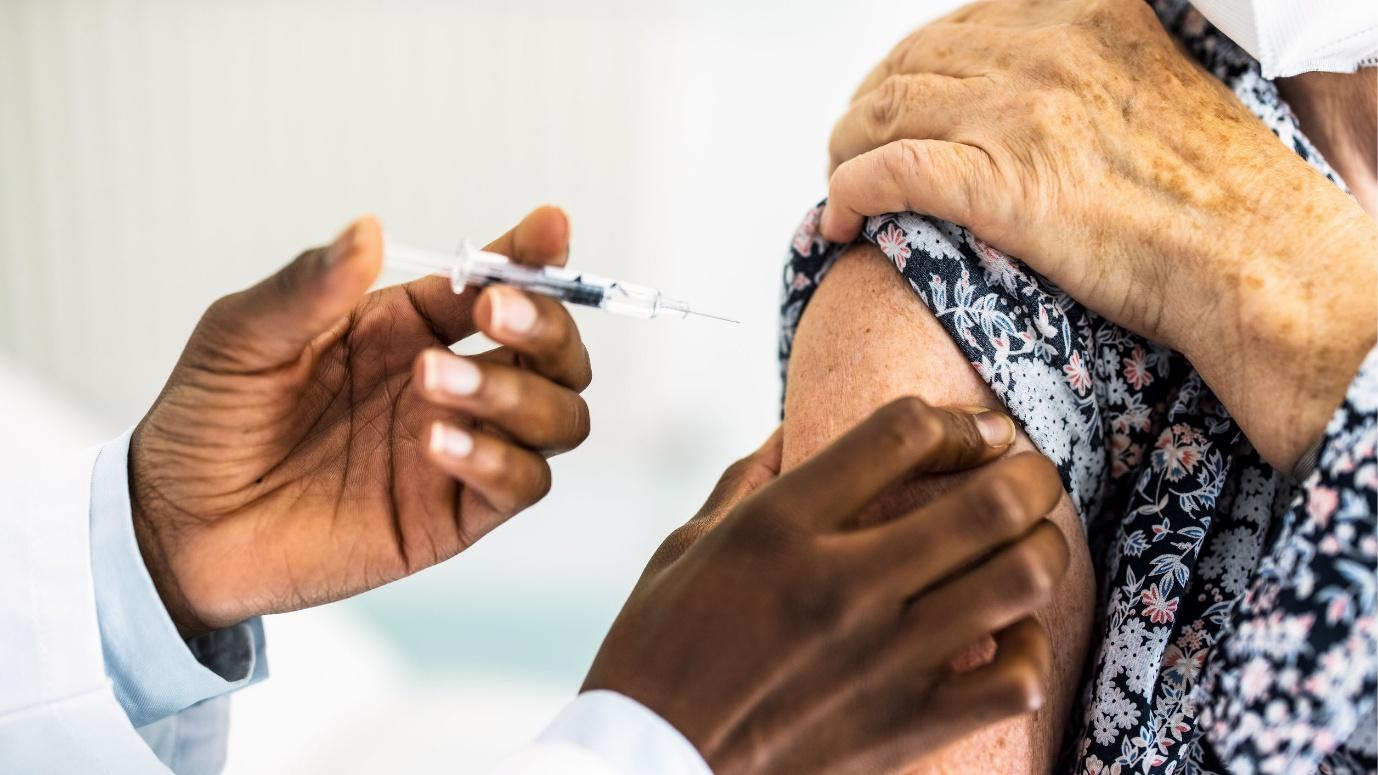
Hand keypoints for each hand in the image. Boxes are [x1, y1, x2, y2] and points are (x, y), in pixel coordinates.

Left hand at [130, 207, 591, 635]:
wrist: (177, 525)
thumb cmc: (208, 422)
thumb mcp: (243, 334)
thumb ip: (311, 285)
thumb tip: (369, 229)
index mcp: (410, 327)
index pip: (498, 283)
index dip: (533, 254)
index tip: (547, 227)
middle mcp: (449, 384)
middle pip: (555, 352)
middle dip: (544, 325)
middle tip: (494, 314)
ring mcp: (459, 452)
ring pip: (558, 417)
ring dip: (518, 393)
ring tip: (434, 385)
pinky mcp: (452, 517)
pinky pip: (521, 486)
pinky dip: (498, 459)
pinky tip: (437, 441)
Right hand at [584, 398, 1068, 774]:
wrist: (651, 765)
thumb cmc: (658, 655)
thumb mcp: (683, 547)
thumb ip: (746, 480)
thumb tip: (792, 430)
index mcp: (780, 528)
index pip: (903, 433)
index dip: (957, 419)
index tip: (976, 429)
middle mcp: (843, 584)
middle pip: (990, 501)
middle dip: (1031, 473)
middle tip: (1030, 473)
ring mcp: (883, 659)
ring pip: (1020, 579)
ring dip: (1044, 548)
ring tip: (1032, 541)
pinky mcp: (905, 725)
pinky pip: (1015, 678)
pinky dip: (1029, 648)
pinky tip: (1005, 633)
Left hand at [819, 0, 1376, 469]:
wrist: (1257, 257)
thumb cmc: (1223, 193)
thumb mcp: (1159, 86)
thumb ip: (1095, 71)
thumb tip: (1043, 96)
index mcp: (1085, 19)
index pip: (958, 28)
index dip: (909, 69)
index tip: (896, 102)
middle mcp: (1046, 52)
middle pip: (909, 66)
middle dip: (867, 109)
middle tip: (853, 147)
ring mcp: (1017, 115)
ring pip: (885, 114)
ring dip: (846, 150)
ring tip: (842, 182)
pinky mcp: (997, 183)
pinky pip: (886, 174)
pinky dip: (847, 193)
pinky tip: (839, 219)